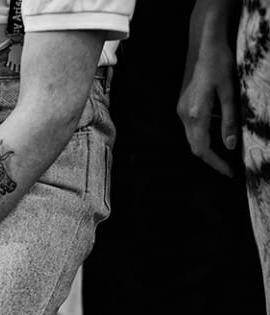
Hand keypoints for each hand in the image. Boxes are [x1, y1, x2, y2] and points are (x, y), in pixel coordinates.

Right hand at [177, 3, 238, 176]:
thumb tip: (230, 146)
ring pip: (192, 136)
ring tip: (225, 151)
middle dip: (211, 159)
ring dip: (207, 146)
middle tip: (227, 168)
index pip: (202, 148)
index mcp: (195, 114)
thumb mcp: (229, 92)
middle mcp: (184, 115)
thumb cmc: (218, 64)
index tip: (228, 172)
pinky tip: (218, 129)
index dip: (215, 163)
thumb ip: (228, 120)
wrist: (203, 44)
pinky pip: (192, 125)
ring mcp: (181, 109)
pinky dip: (204, 133)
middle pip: (194, 146)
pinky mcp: (183, 104)